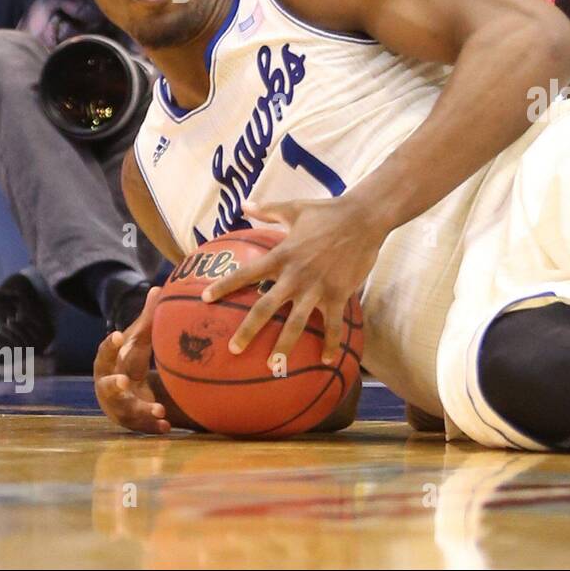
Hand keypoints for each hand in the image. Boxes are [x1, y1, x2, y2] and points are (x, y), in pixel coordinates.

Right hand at [94, 287, 170, 434]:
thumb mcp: (137, 342)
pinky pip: (142, 428)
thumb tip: (159, 287)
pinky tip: (167, 427)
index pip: (105, 355)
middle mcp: (110, 388)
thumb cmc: (131, 362)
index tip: (116, 335)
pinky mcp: (133, 423)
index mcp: (109, 366)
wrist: (127, 395)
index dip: (109, 346)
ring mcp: (120, 407)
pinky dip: (153, 427)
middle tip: (122, 381)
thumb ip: (147, 319)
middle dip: (112, 385)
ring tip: (158, 409)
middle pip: (106, 387)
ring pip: (126, 412)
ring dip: (141, 410)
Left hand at [202, 197, 379, 365]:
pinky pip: (334, 324)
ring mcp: (318, 288)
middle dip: (248, 330)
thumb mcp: (294, 208)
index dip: (225, 286)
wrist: (363, 217)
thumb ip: (267, 210)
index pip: (247, 273)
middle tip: (233, 349)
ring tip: (273, 366)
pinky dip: (330, 343)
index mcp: (282, 255)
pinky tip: (326, 360)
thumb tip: (243, 204)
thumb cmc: (328, 212)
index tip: (205, 299)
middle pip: (266, 307)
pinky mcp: (339, 294)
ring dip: (284, 345)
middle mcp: (295, 275)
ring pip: (297, 323)